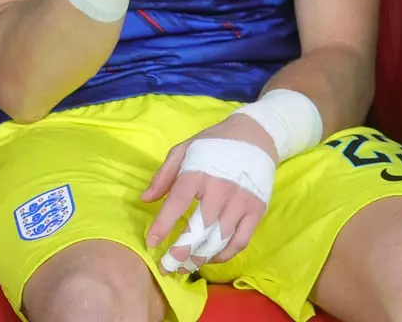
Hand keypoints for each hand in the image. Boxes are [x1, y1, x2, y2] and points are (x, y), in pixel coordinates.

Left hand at [142, 113, 277, 273]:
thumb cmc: (214, 144)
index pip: (178, 202)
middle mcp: (221, 189)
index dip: (163, 224)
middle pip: (200, 228)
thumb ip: (164, 175)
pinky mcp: (256, 210)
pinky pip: (240, 241)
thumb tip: (145, 199)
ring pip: (219, 239)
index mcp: (198, 172)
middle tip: (167, 266)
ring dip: (201, 257)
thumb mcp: (184, 150)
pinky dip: (225, 254)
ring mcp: (241, 201)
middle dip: (182, 251)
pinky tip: (211, 258)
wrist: (255, 135)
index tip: (151, 242)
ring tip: (185, 267)